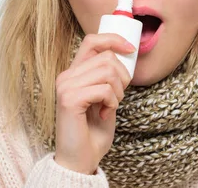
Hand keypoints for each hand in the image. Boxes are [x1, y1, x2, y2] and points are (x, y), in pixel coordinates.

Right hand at [53, 33, 134, 173]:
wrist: (82, 157)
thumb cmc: (95, 128)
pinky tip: (104, 113)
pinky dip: (112, 102)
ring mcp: (66, 87)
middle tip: (117, 96)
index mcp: (74, 72)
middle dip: (123, 76)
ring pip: (108, 71)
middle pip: (107, 57)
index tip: (131, 49)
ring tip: (110, 106)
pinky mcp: (69, 99)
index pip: (92, 40)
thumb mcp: (105, 95)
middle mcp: (66, 76)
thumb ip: (108, 75)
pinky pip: (104, 89)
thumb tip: (127, 53)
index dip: (114, 40)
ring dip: (118, 91)